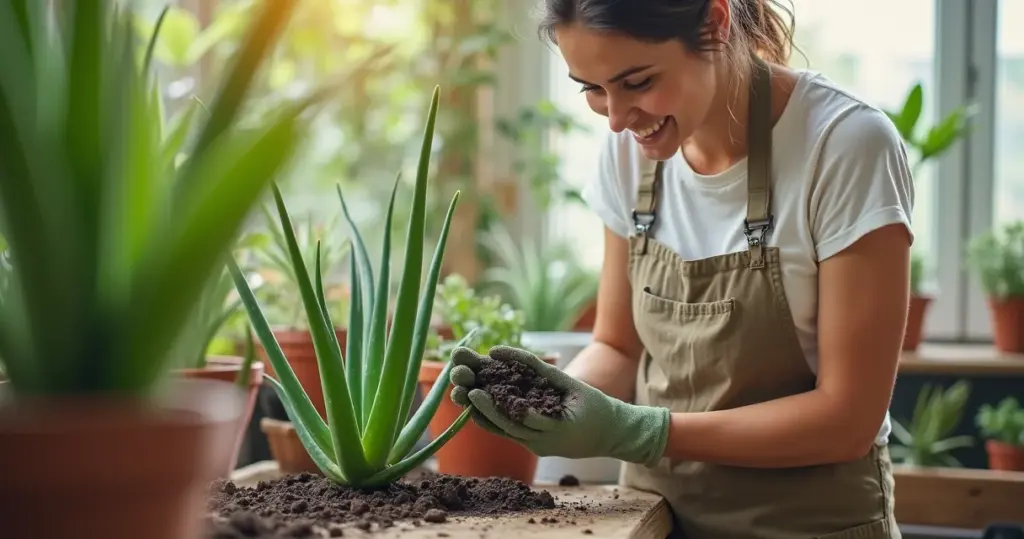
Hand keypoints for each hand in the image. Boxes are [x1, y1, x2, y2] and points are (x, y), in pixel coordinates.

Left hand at [448, 345, 669, 466]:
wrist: (612, 435)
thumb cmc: (596, 407)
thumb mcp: (573, 385)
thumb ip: (543, 371)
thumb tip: (511, 354)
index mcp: (556, 428)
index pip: (522, 416)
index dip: (499, 402)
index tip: (479, 389)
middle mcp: (544, 441)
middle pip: (510, 426)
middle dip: (487, 409)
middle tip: (468, 392)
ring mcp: (539, 447)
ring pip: (506, 432)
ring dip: (484, 415)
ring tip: (466, 398)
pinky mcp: (535, 447)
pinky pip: (510, 435)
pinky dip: (493, 422)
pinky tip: (476, 410)